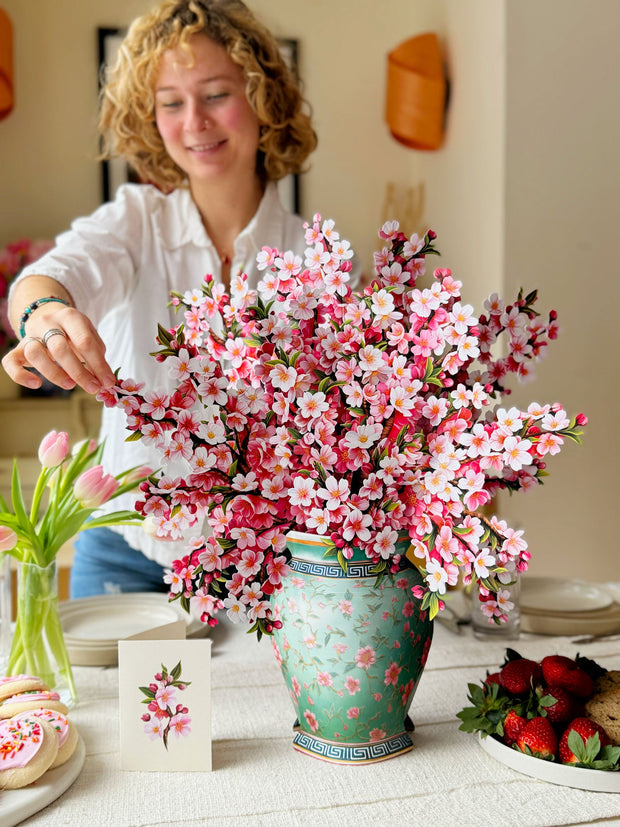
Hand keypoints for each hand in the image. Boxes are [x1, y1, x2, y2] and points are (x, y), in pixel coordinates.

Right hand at [1, 305, 116, 394]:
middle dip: (79, 373)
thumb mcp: (90, 335)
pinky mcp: (18, 348)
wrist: (50, 318)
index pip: (85, 342)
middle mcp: (48, 323)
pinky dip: (20, 376)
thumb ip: (97, 354)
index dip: (98, 365)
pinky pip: (10, 361)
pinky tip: (36, 384)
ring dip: (54, 373)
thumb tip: (104, 378)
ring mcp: (31, 334)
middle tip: (92, 388)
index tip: (107, 382)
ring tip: (70, 385)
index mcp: (70, 317)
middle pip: (60, 349)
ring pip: (35, 353)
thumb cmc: (75, 333)